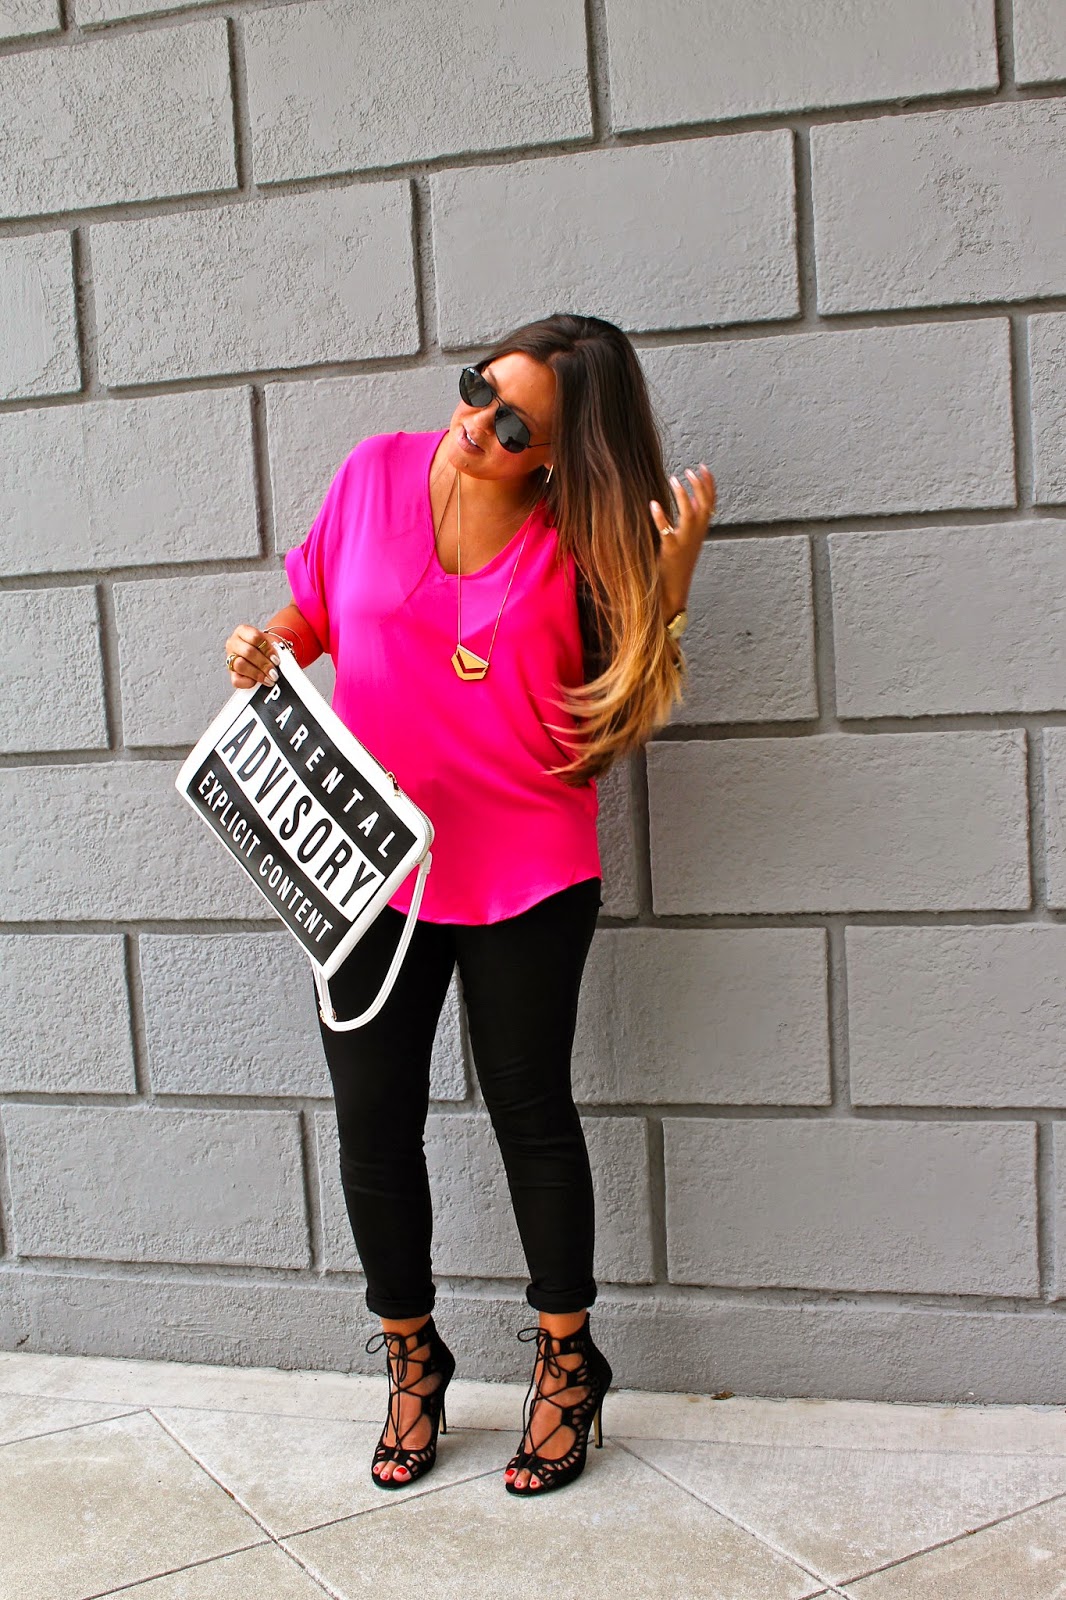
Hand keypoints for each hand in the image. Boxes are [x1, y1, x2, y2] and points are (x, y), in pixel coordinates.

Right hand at [224, 624, 279, 688]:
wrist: (259, 652)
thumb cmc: (264, 647)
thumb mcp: (270, 642)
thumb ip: (276, 648)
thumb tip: (285, 661)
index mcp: (242, 631)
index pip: (254, 637)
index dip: (267, 650)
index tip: (276, 659)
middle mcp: (233, 643)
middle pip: (248, 652)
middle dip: (264, 664)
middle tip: (274, 673)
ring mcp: (229, 657)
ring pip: (240, 665)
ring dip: (257, 674)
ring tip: (269, 679)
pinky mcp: (230, 673)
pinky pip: (236, 680)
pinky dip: (248, 682)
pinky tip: (257, 682)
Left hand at [651, 463, 715, 618]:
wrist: (673, 591)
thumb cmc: (677, 564)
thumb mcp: (687, 540)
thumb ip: (689, 520)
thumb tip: (690, 499)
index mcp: (700, 531)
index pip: (710, 503)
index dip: (709, 484)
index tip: (703, 467)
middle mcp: (696, 535)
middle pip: (704, 505)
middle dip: (699, 486)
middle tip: (689, 471)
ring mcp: (684, 542)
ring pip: (689, 515)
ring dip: (683, 496)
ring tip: (673, 479)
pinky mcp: (671, 551)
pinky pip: (667, 532)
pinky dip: (661, 517)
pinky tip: (653, 504)